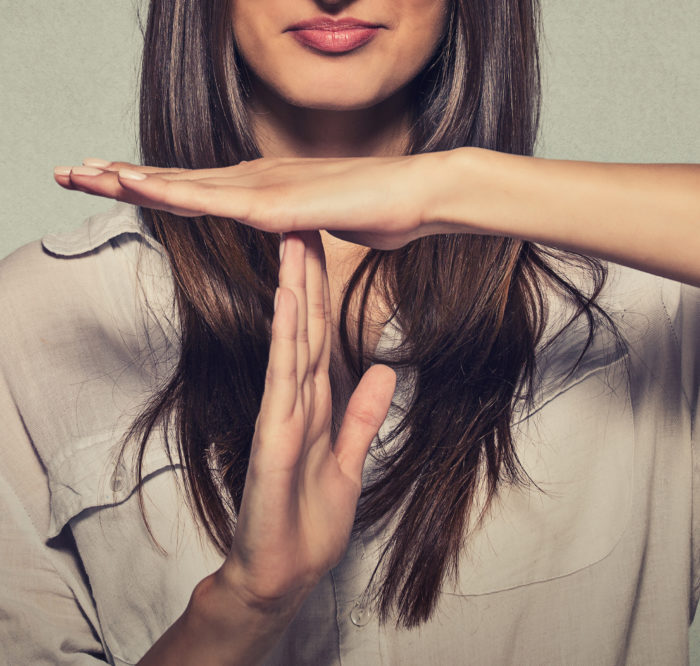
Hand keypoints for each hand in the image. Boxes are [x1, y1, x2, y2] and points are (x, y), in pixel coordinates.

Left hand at [54, 154, 450, 249]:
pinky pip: (213, 199)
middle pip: (176, 181)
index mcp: (262, 187)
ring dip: (127, 178)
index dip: (150, 186)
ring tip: (80, 172)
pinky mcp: (276, 204)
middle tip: (70, 171)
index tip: (110, 183)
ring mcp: (263, 189)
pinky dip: (169, 189)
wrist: (417, 195)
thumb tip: (291, 230)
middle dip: (119, 177)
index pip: (194, 189)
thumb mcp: (325, 221)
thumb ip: (298, 224)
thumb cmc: (379, 209)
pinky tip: (132, 183)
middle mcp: (254, 179)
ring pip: (183, 185)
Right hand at [218, 231, 394, 609]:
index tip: (323, 247)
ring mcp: (280, 414)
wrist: (283, 573)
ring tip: (292, 240)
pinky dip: (285, 336)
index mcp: (313, 404)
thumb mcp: (348, 460)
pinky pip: (282, 378)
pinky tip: (286, 300)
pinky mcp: (273, 437)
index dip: (320, 290)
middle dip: (304, 272)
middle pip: (302, 325)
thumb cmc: (308, 519)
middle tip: (304, 219)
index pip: (317, 334)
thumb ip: (363, 415)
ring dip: (292, 289)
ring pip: (290, 340)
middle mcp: (294, 399)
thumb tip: (382, 370)